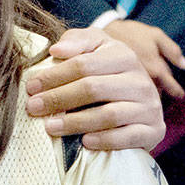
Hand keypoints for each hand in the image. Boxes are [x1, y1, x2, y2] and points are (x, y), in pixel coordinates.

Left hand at [25, 27, 164, 150]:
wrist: (140, 105)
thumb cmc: (106, 75)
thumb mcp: (95, 50)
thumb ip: (77, 42)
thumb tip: (57, 49)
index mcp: (123, 55)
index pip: (84, 64)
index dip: (54, 75)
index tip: (31, 87)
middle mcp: (140, 80)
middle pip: (93, 88)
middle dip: (58, 98)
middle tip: (33, 108)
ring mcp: (149, 106)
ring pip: (109, 114)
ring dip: (75, 122)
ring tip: (50, 127)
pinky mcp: (154, 130)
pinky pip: (128, 136)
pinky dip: (105, 140)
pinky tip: (84, 142)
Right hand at [103, 19, 184, 100]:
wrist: (99, 35)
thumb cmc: (129, 33)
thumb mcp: (154, 35)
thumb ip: (172, 50)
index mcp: (155, 70)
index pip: (171, 87)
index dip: (176, 91)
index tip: (179, 94)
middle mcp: (143, 81)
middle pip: (158, 93)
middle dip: (160, 91)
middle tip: (161, 89)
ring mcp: (129, 87)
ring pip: (143, 96)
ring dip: (145, 94)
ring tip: (144, 91)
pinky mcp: (115, 89)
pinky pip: (128, 96)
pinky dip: (132, 94)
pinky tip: (129, 91)